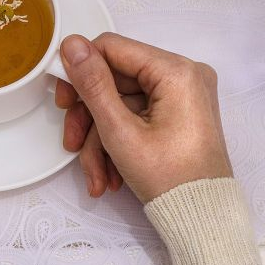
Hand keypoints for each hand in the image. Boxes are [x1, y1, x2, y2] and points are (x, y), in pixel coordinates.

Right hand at [56, 33, 231, 203]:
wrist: (203, 219)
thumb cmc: (170, 179)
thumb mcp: (120, 131)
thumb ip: (93, 85)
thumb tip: (72, 44)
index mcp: (177, 71)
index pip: (112, 49)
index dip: (80, 71)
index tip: (62, 100)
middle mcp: (184, 76)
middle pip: (115, 81)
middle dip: (90, 118)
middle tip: (72, 142)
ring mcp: (183, 96)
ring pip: (121, 105)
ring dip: (101, 140)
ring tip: (95, 175)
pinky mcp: (179, 115)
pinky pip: (137, 117)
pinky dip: (119, 143)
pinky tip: (110, 174)